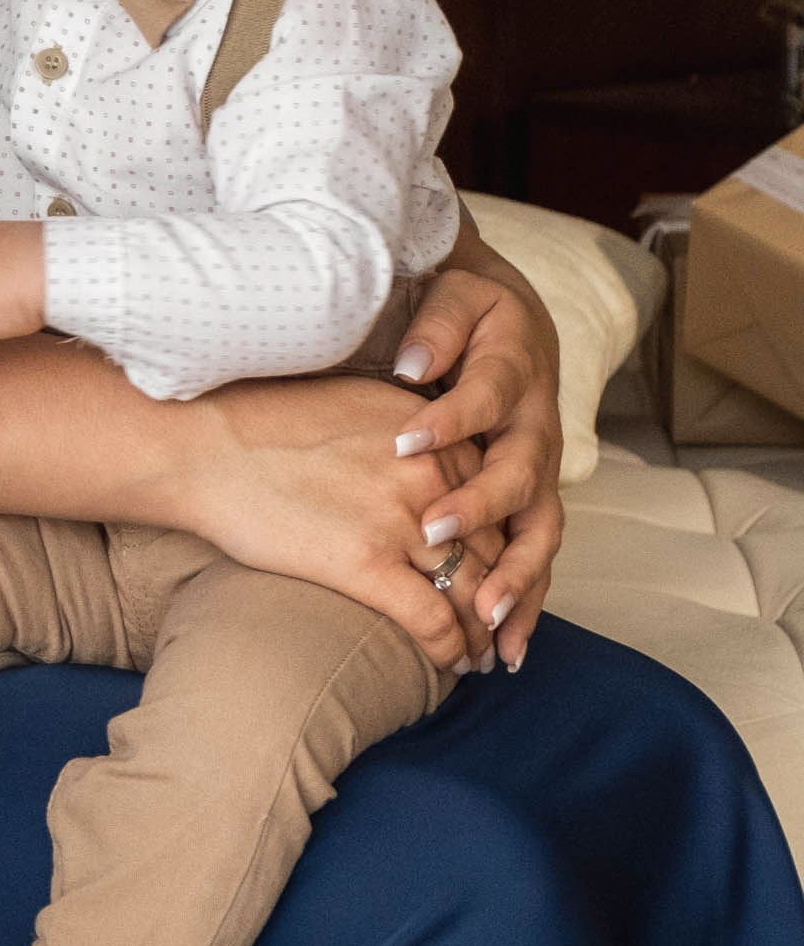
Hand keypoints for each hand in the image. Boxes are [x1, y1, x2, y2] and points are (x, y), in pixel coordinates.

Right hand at [174, 373, 514, 675]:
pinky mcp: (368, 565)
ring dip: (485, 629)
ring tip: (485, 653)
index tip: (502, 564)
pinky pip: (434, 620)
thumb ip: (406, 431)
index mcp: (429, 430)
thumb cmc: (261, 424)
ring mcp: (401, 519)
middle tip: (504, 622)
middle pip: (493, 542)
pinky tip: (454, 666)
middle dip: (503, 589)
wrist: (202, 447)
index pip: (492, 493)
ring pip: (473, 588)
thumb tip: (426, 460)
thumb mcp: (355, 405)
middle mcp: (429, 470)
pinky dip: (452, 651)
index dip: (502, 537)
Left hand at [385, 243, 564, 671]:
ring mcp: (539, 471)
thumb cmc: (470, 309)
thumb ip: (438, 326)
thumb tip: (412, 363)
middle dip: (481, 508)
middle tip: (434, 533)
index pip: (485, 397)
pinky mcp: (532, 502)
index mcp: (515, 372)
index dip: (450, 419)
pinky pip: (534, 557)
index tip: (404, 441)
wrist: (512, 320)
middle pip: (521, 474)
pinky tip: (506, 650)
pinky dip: (525, 603)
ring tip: (486, 622)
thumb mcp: (455, 295)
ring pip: (540, 530)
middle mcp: (536, 428)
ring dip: (517, 579)